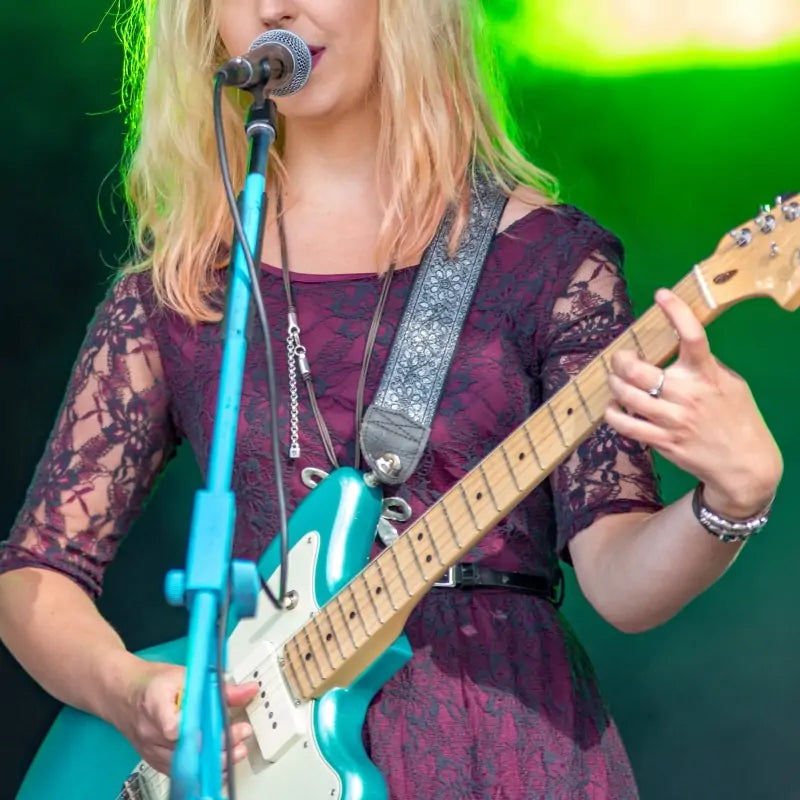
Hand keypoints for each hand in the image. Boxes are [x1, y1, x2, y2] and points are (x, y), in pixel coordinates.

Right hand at [111, 658, 258, 774]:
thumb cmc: (153, 683)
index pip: (171, 725)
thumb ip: (219, 687)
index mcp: (156, 703)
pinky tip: (220, 764)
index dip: (193, 731)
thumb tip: (248, 690)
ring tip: (237, 751)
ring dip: (213, 761)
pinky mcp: (155, 760)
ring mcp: (151, 749)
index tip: (214, 729)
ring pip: (183, 765)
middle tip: (241, 735)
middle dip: (217, 746)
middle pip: (185, 748)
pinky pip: (179, 772)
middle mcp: (151, 731)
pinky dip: (201, 770)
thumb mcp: (186, 675)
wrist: (123, 694)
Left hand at [604, 288, 782, 515]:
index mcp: (708, 375)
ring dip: (614, 384)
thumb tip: (678, 346)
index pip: (693, 336)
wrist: (745, 464)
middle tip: (621, 358)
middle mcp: (688, 395)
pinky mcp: (662, 441)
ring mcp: (673, 420)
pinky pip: (625, 425)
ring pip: (627, 395)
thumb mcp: (731, 384)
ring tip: (615, 380)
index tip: (661, 295)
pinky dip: (612, 413)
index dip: (676, 312)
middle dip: (621, 359)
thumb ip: (705, 365)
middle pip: (639, 370)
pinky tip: (614, 407)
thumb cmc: (737, 418)